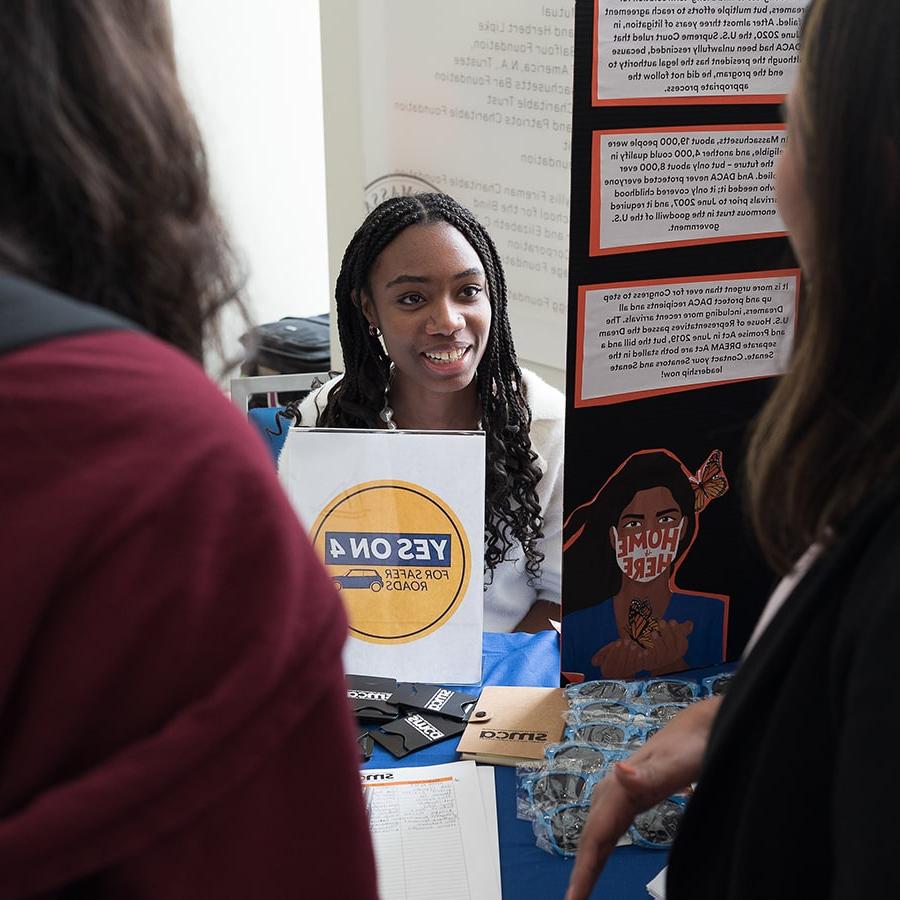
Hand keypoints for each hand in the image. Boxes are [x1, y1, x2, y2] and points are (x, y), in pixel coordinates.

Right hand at [565, 697, 721, 899]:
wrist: (700, 726)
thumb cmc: (690, 745)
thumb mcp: (674, 761)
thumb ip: (647, 772)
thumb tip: (619, 772)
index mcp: (619, 789)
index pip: (596, 837)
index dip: (583, 871)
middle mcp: (613, 791)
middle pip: (592, 839)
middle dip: (580, 874)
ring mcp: (620, 793)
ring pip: (597, 835)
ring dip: (587, 863)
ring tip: (578, 891)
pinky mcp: (631, 797)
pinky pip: (608, 830)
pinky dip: (599, 850)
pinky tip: (598, 859)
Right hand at [591, 638, 647, 678]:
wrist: (626, 668)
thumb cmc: (615, 656)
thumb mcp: (606, 655)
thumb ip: (601, 655)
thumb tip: (594, 663)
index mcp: (607, 672)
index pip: (609, 662)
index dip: (613, 652)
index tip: (617, 642)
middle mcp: (616, 676)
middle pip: (620, 664)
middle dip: (623, 651)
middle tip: (627, 641)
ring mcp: (627, 676)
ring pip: (630, 666)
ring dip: (632, 655)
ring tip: (634, 645)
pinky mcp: (638, 675)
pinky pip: (640, 668)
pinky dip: (642, 660)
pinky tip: (644, 653)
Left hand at [642, 618, 692, 674]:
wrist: (652, 659)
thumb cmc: (665, 643)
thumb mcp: (673, 636)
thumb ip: (681, 630)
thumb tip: (690, 623)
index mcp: (679, 650)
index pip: (682, 642)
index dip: (677, 632)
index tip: (672, 620)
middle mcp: (671, 658)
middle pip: (671, 646)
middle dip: (667, 633)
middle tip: (661, 621)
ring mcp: (661, 662)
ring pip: (661, 653)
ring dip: (658, 642)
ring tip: (653, 632)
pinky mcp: (649, 665)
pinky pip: (648, 661)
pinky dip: (646, 656)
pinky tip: (643, 650)